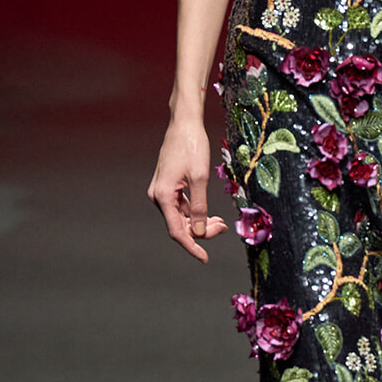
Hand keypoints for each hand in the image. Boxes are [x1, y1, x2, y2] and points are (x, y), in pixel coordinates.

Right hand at [147, 119, 229, 261]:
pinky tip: (210, 214)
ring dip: (200, 222)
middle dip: (202, 231)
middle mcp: (158, 196)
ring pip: (181, 217)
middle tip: (224, 228)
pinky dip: (196, 212)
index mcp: (163, 196)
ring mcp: (161, 191)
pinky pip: (181, 207)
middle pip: (180, 225)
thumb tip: (200, 232)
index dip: (192, 247)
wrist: (184, 123)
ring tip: (221, 222)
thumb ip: (200, 207)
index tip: (205, 258)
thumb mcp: (200, 178)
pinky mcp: (167, 186)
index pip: (177, 231)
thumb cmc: (192, 146)